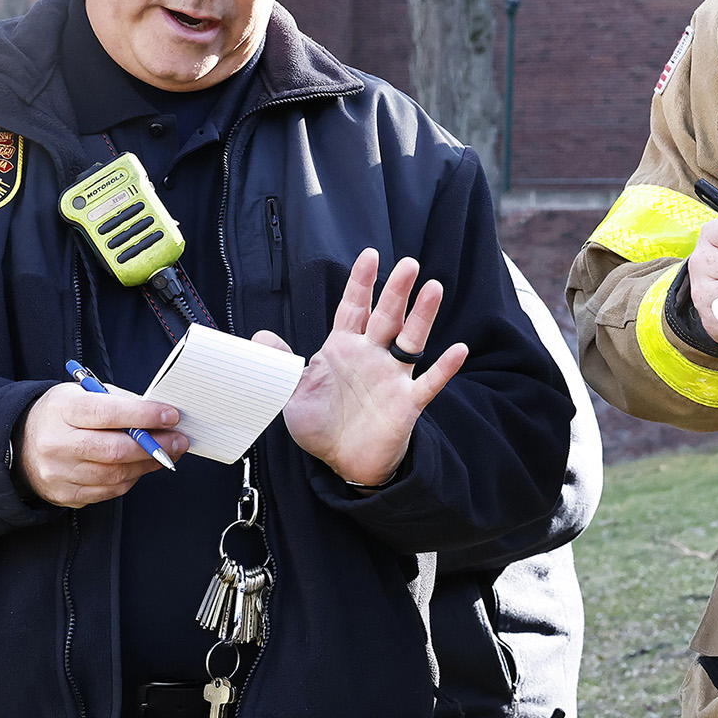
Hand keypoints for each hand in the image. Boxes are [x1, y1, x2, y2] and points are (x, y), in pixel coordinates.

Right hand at [17, 383, 189, 506]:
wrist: (21, 443)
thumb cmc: (61, 415)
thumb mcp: (83, 395)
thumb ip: (119, 402)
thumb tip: (160, 413)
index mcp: (62, 410)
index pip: (107, 413)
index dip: (143, 415)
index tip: (171, 415)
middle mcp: (56, 443)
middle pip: (115, 450)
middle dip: (155, 445)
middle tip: (179, 440)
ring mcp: (58, 473)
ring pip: (115, 475)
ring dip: (148, 464)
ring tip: (167, 453)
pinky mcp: (65, 494)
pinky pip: (109, 491)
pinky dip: (131, 478)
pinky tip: (142, 466)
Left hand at [260, 249, 467, 487]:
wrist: (342, 461)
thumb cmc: (320, 424)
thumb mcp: (290, 393)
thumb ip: (281, 363)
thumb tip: (260, 336)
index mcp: (344, 348)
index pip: (354, 307)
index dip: (360, 283)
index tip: (369, 256)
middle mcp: (372, 356)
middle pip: (387, 316)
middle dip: (396, 290)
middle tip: (408, 264)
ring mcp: (392, 377)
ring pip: (411, 340)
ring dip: (423, 315)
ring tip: (434, 288)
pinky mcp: (407, 403)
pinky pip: (429, 383)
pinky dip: (444, 368)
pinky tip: (458, 350)